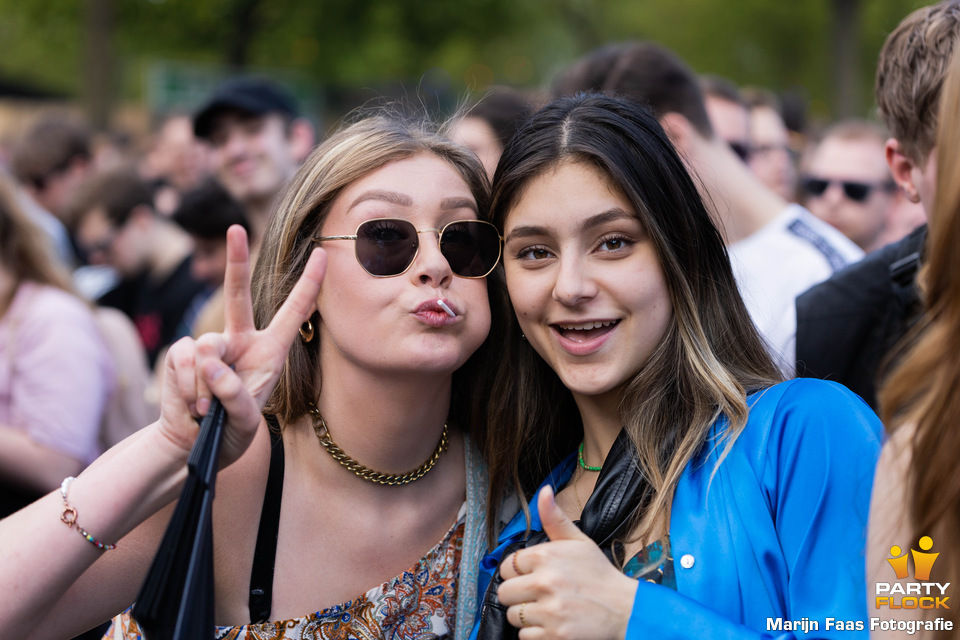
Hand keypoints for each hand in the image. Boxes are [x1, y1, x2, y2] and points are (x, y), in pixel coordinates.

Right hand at [158, 225, 325, 464]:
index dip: (309, 283)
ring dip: (208, 384)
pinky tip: (193, 406)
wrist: (191, 444)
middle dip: (236, 261)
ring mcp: (208, 346)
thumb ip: (233, 393)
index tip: (322, 253)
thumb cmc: (230, 430)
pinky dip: (189, 388)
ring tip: (208, 408)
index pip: (293, 311)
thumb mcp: (244, 418)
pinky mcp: (181, 354)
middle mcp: (240, 340)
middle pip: (238, 294)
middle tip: (236, 228)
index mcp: (270, 350)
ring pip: (208, 346)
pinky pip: (184, 361)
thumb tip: (209, 361)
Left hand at [497, 486, 638, 639]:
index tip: (531, 577)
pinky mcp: (554, 636)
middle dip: (518, 595)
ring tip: (549, 609)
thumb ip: (554, 518)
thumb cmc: (599, 575)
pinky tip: (554, 624)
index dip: (517, 573)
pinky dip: (536, 634)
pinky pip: (525, 637)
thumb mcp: (578, 541)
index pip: (507, 566)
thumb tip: (544, 491)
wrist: (625, 610)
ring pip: (513, 616)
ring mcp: (549, 611)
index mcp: (546, 557)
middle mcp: (544, 583)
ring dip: (527, 616)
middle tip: (539, 595)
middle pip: (505, 593)